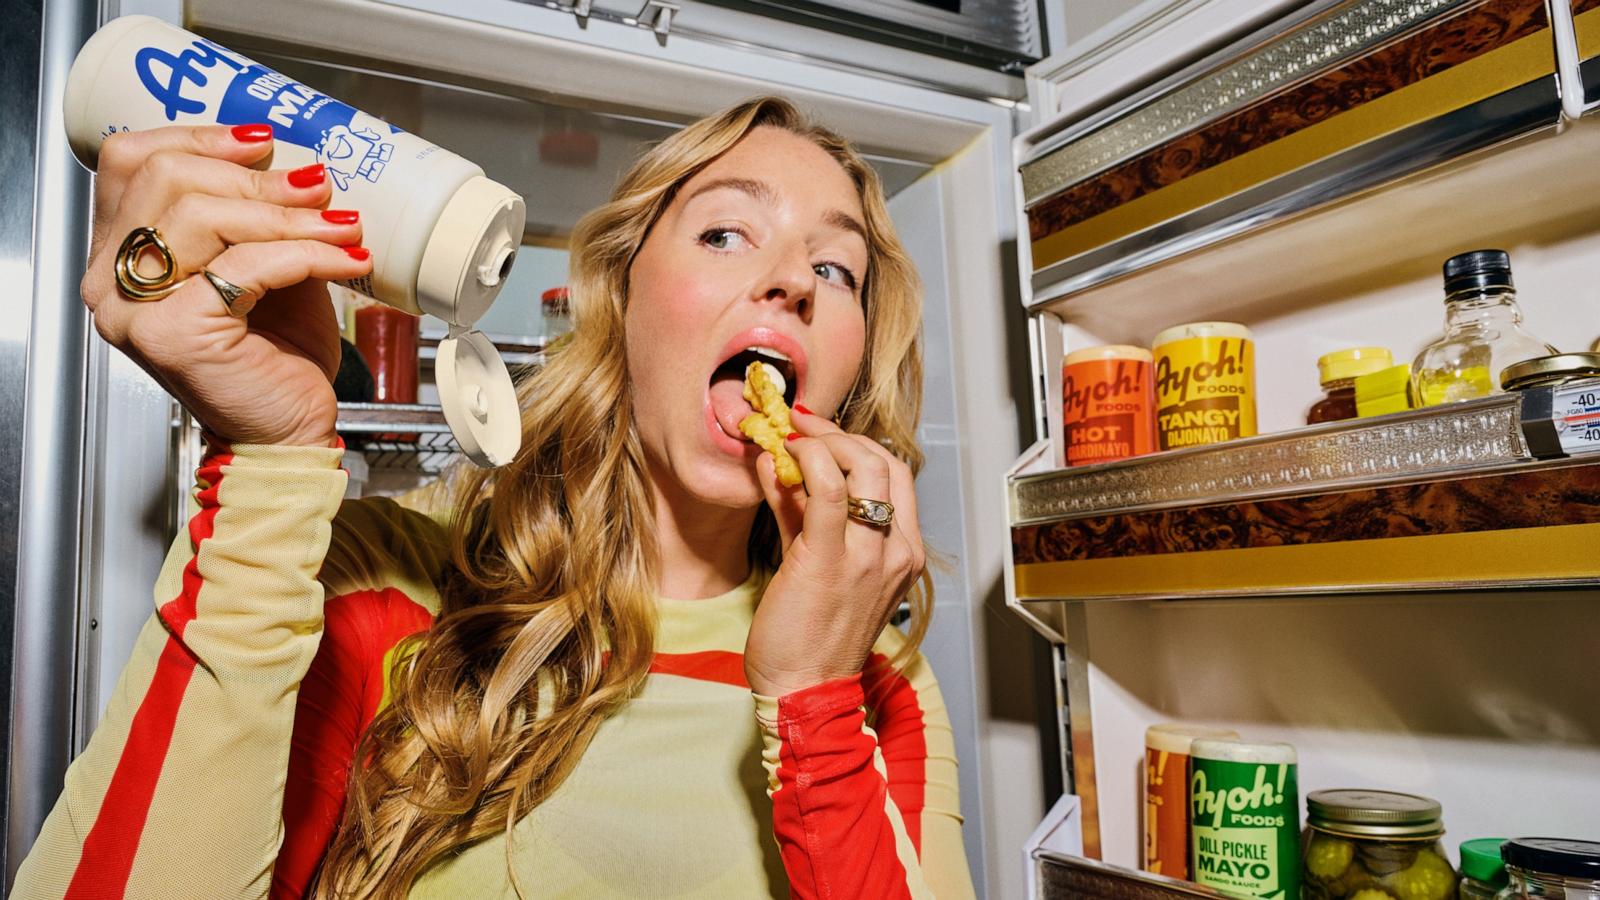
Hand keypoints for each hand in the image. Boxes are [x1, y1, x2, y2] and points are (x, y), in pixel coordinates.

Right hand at [81, 124, 372, 447]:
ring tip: (341, 226)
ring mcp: (134, 310)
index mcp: (120, 255)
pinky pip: (244, 267)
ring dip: (288, 216)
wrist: (288, 430)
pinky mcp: (175, 333)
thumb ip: (258, 217)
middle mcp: (111, 281)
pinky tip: (344, 259)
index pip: (132, 162)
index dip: (198, 139)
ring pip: (204, 217)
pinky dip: (305, 255)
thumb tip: (296, 166)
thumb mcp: (265, 267)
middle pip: (168, 180)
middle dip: (255, 180)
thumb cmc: (276, 358)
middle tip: (318, 188)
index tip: (262, 144)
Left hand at [744, 408, 925, 697]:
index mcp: (904, 552)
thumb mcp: (816, 563)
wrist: (803, 689)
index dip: (858, 444)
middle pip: (884, 462)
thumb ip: (803, 513)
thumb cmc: (810, 636)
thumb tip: (779, 464)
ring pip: (863, 466)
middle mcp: (896, 550)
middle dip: (840, 433)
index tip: (820, 432)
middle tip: (801, 424)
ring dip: (823, 440)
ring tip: (789, 438)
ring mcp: (868, 555)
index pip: (895, 476)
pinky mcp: (830, 559)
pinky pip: (827, 489)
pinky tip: (780, 456)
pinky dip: (806, 460)